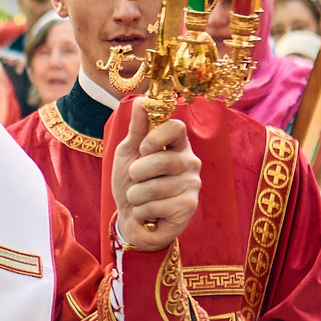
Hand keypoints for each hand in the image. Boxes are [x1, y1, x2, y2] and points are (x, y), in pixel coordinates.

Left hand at [113, 107, 200, 251]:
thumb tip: (142, 100)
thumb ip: (137, 129)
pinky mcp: (189, 206)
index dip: (156, 137)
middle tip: (136, 180)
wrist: (130, 219)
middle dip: (137, 173)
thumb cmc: (130, 183)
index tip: (144, 148)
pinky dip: (141, 211)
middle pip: (162, 160)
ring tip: (140, 199)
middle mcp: (190, 162)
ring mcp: (192, 185)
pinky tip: (148, 213)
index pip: (177, 127)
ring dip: (136, 195)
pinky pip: (155, 205)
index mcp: (177, 145)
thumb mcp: (129, 153)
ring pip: (154, 186)